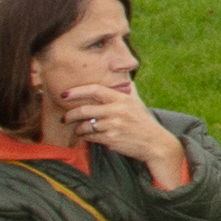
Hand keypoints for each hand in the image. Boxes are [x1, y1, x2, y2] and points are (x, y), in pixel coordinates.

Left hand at [65, 81, 189, 182]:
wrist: (155, 143)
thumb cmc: (145, 122)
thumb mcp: (138, 103)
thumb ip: (129, 90)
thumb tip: (126, 78)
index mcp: (122, 99)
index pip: (95, 90)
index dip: (77, 91)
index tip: (65, 94)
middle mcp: (117, 110)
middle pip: (85, 109)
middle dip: (70, 114)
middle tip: (64, 117)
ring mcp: (114, 125)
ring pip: (85, 125)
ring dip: (78, 128)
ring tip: (77, 129)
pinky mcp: (111, 139)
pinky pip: (91, 137)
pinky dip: (85, 137)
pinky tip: (86, 137)